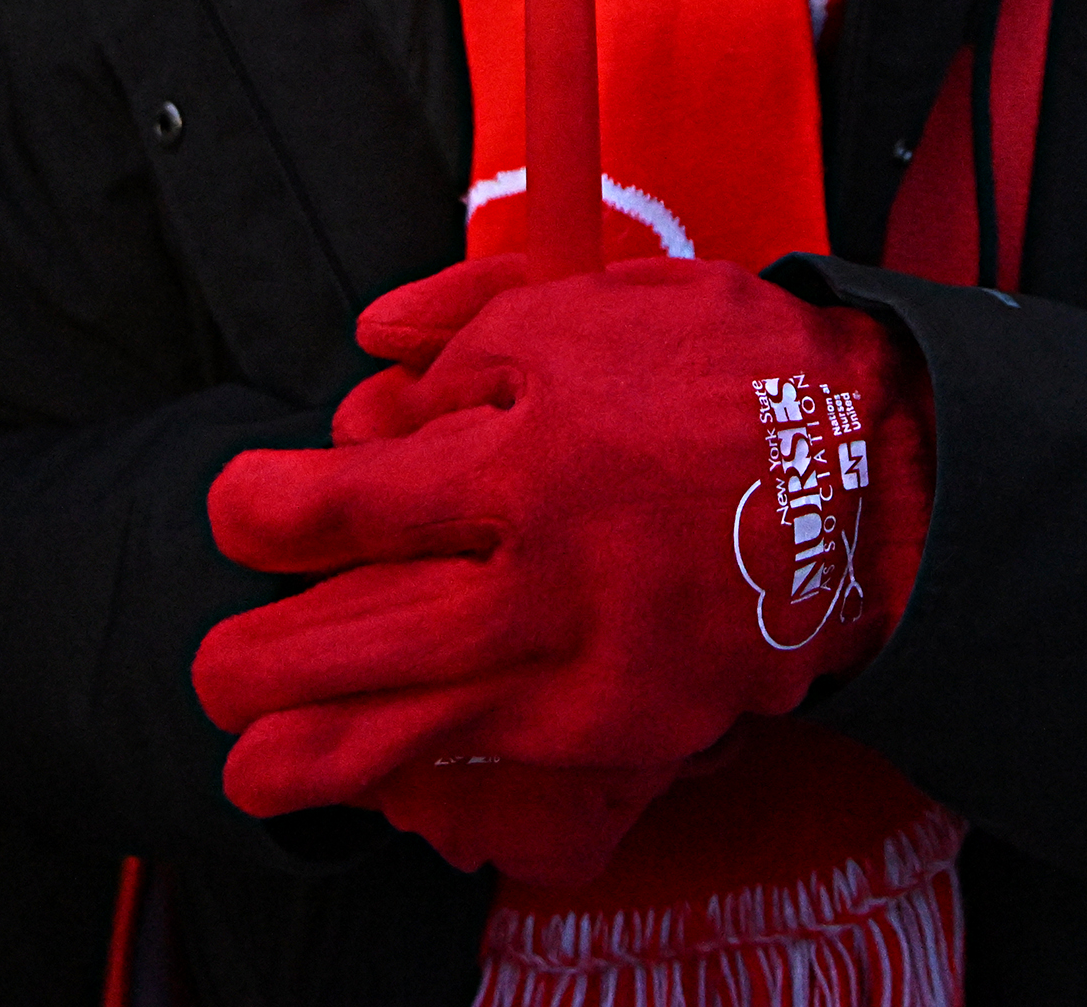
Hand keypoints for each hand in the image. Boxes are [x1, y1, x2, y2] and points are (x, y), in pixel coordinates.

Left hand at [193, 257, 931, 864]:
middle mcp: (544, 574)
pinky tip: (378, 786)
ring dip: (316, 760)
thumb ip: (465, 317)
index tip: (236, 514)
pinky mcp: (627, 724)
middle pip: (356, 644)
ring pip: (417, 731)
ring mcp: (587, 664)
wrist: (873, 481)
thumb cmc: (723, 372)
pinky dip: (428, 779)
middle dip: (262, 667)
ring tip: (250, 777)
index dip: (261, 516)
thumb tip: (364, 340)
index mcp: (524, 453)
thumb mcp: (591, 300)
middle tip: (214, 671)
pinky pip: (504, 766)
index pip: (344, 503)